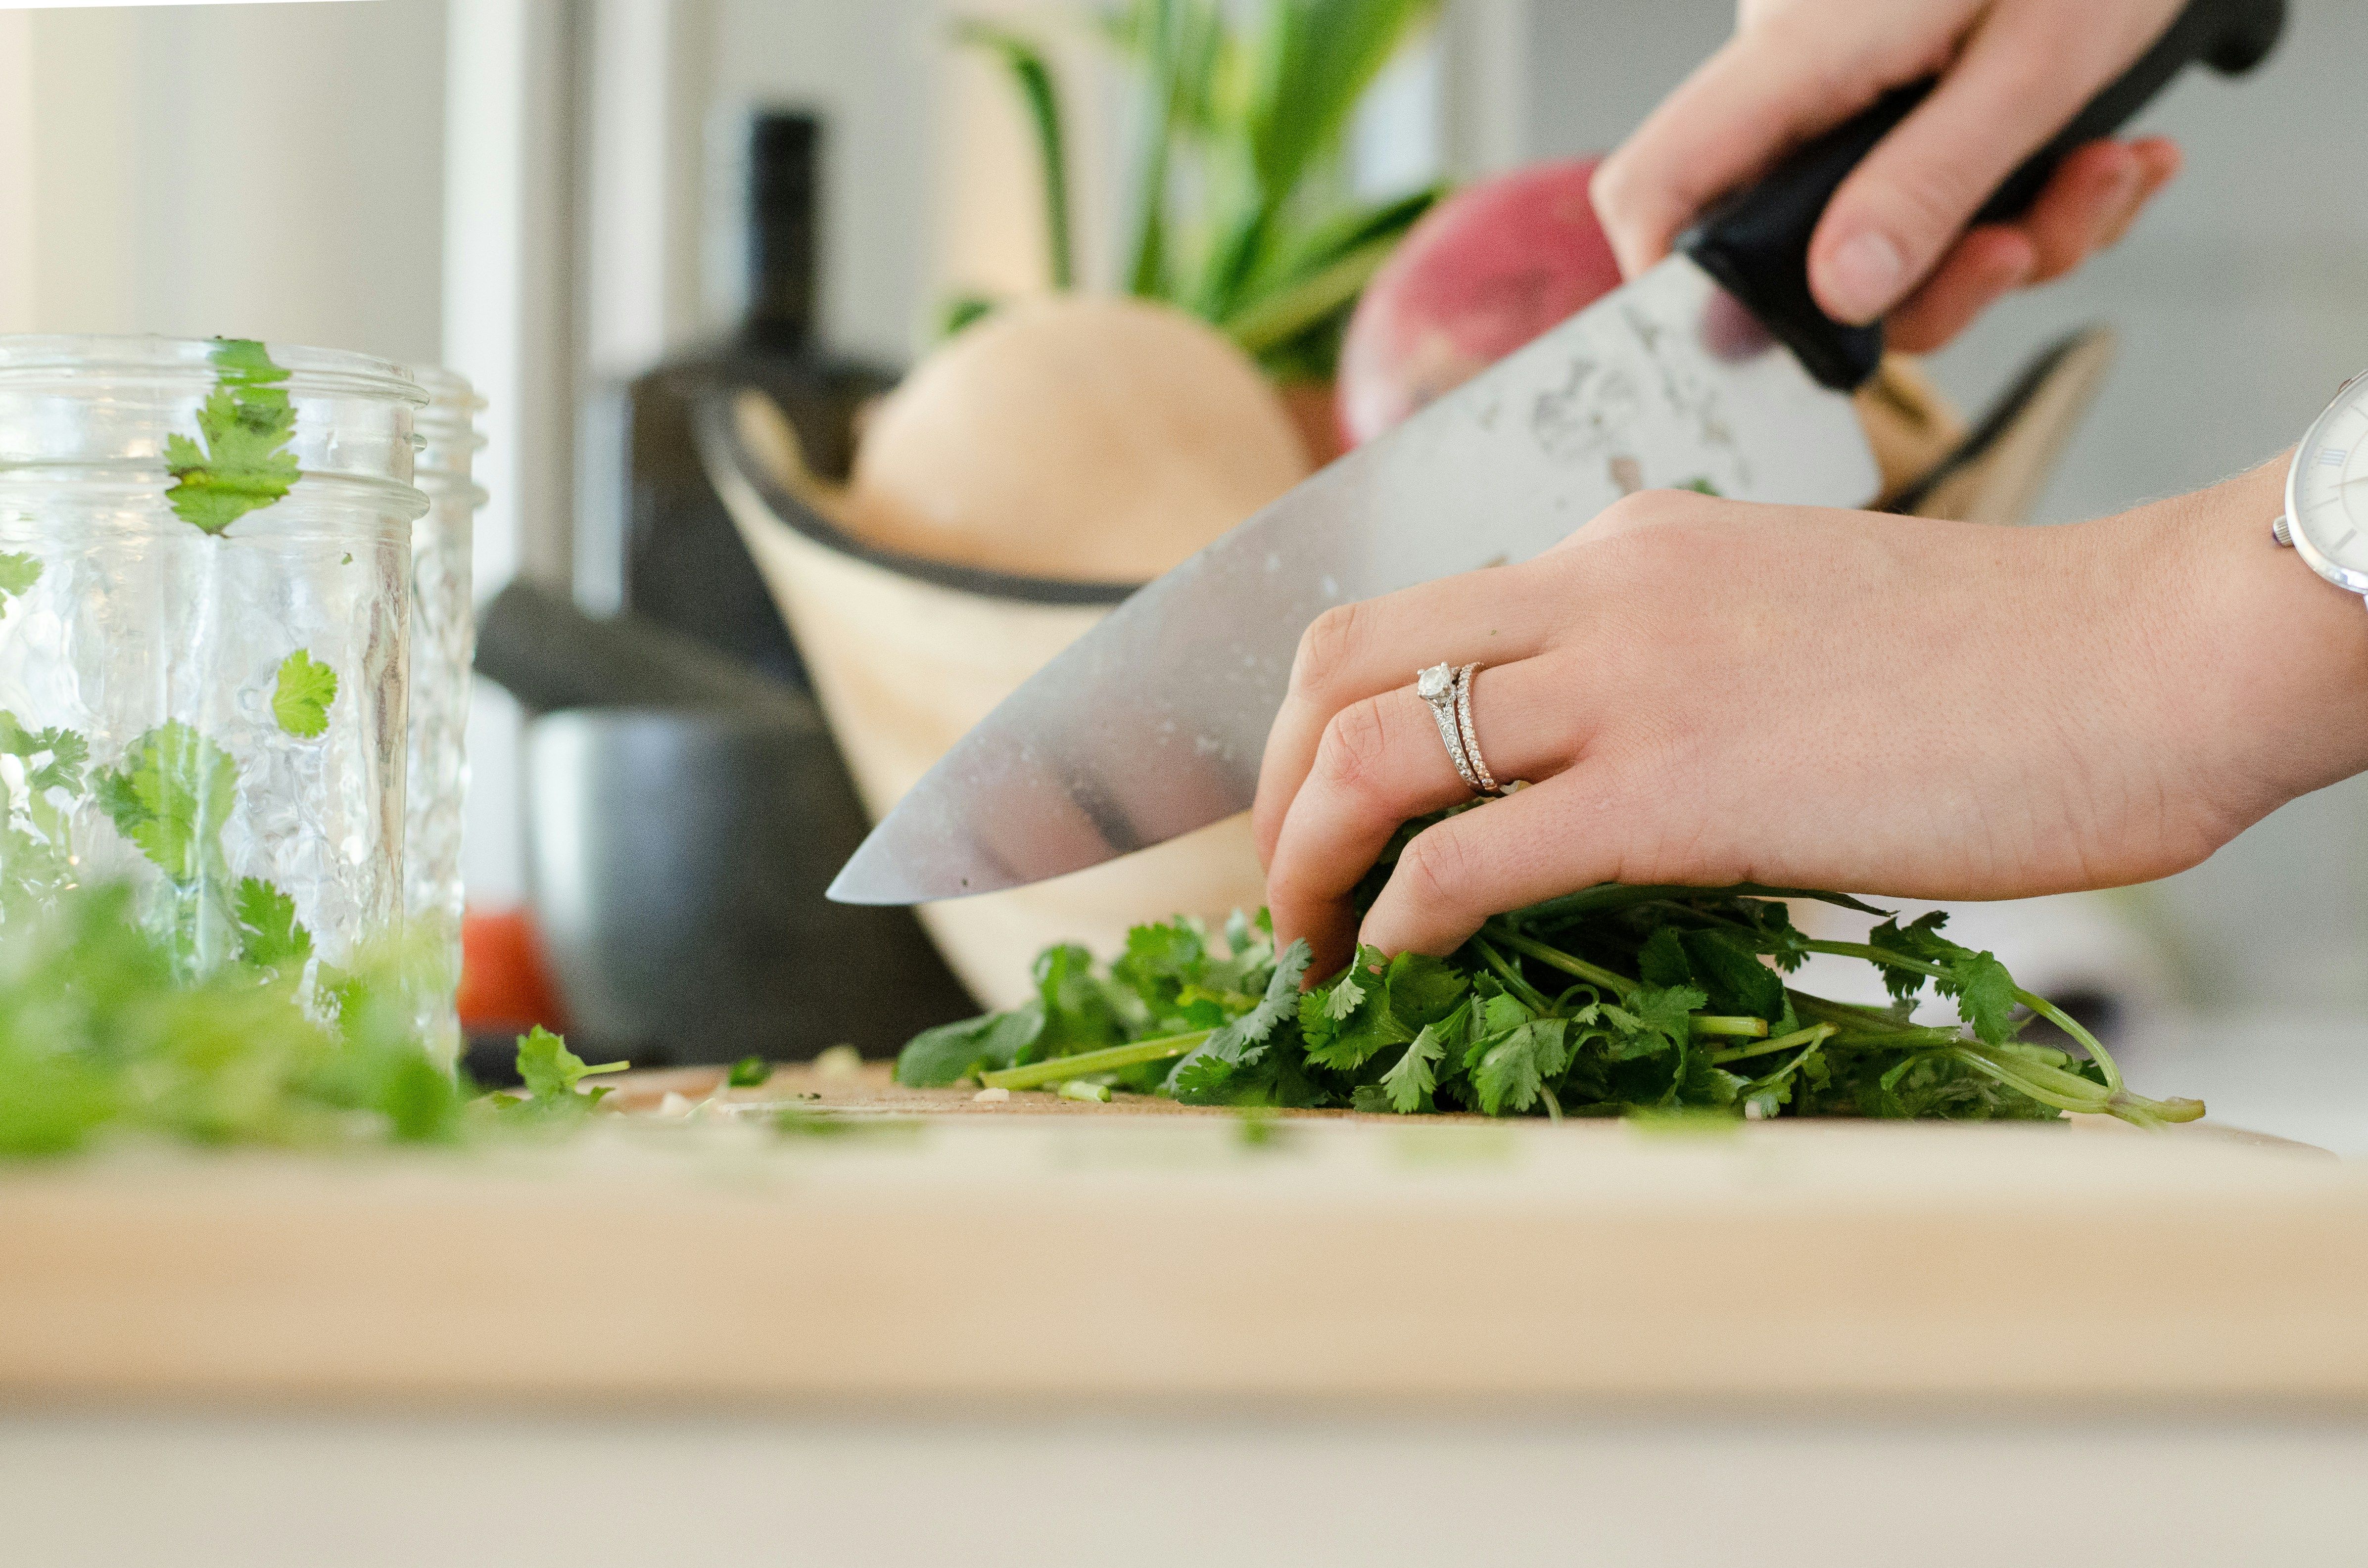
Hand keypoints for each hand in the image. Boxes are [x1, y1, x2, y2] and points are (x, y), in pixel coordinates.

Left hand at [1252, 462, 2367, 976]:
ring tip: (1306, 945)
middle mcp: (1597, 588)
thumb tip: (1581, 769)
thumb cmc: (1992, 662)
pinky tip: (1396, 960)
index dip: (1320, 718)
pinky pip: (1470, 857)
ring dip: (1303, 861)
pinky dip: (1398, 917)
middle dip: (1271, 784)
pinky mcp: (1675, 791)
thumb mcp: (1781, 616)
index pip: (1406, 614)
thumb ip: (1662, 663)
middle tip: (1281, 885)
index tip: (1319, 810)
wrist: (2143, 656)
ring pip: (1371, 752)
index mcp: (1622, 545)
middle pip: (1339, 662)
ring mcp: (1629, 683)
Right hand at [1591, 0, 2186, 350]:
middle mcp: (1804, 80)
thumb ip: (1933, 179)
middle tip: (2029, 245)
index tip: (1749, 350)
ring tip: (2108, 171)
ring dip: (2016, 239)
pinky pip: (1942, 199)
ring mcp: (1854, 93)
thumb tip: (1841, 294)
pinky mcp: (1909, 100)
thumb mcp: (2037, 58)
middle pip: (1799, 252)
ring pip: (1891, 241)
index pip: (1659, 185)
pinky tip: (2107, 155)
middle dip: (1937, 284)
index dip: (1671, 285)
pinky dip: (2035, 200)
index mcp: (1799, 51)